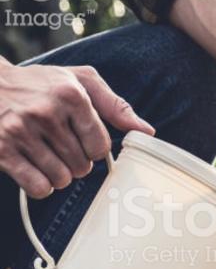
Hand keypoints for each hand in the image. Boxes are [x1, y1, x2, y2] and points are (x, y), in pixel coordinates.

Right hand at [0, 63, 153, 197]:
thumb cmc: (40, 83)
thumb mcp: (80, 81)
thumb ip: (115, 105)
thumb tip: (147, 131)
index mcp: (70, 95)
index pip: (101, 146)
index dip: (95, 149)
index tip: (83, 140)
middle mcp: (45, 112)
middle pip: (82, 166)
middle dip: (77, 162)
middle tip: (61, 147)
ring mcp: (20, 132)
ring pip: (61, 179)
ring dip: (59, 175)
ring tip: (48, 156)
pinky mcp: (1, 150)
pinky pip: (38, 187)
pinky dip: (41, 186)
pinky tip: (34, 169)